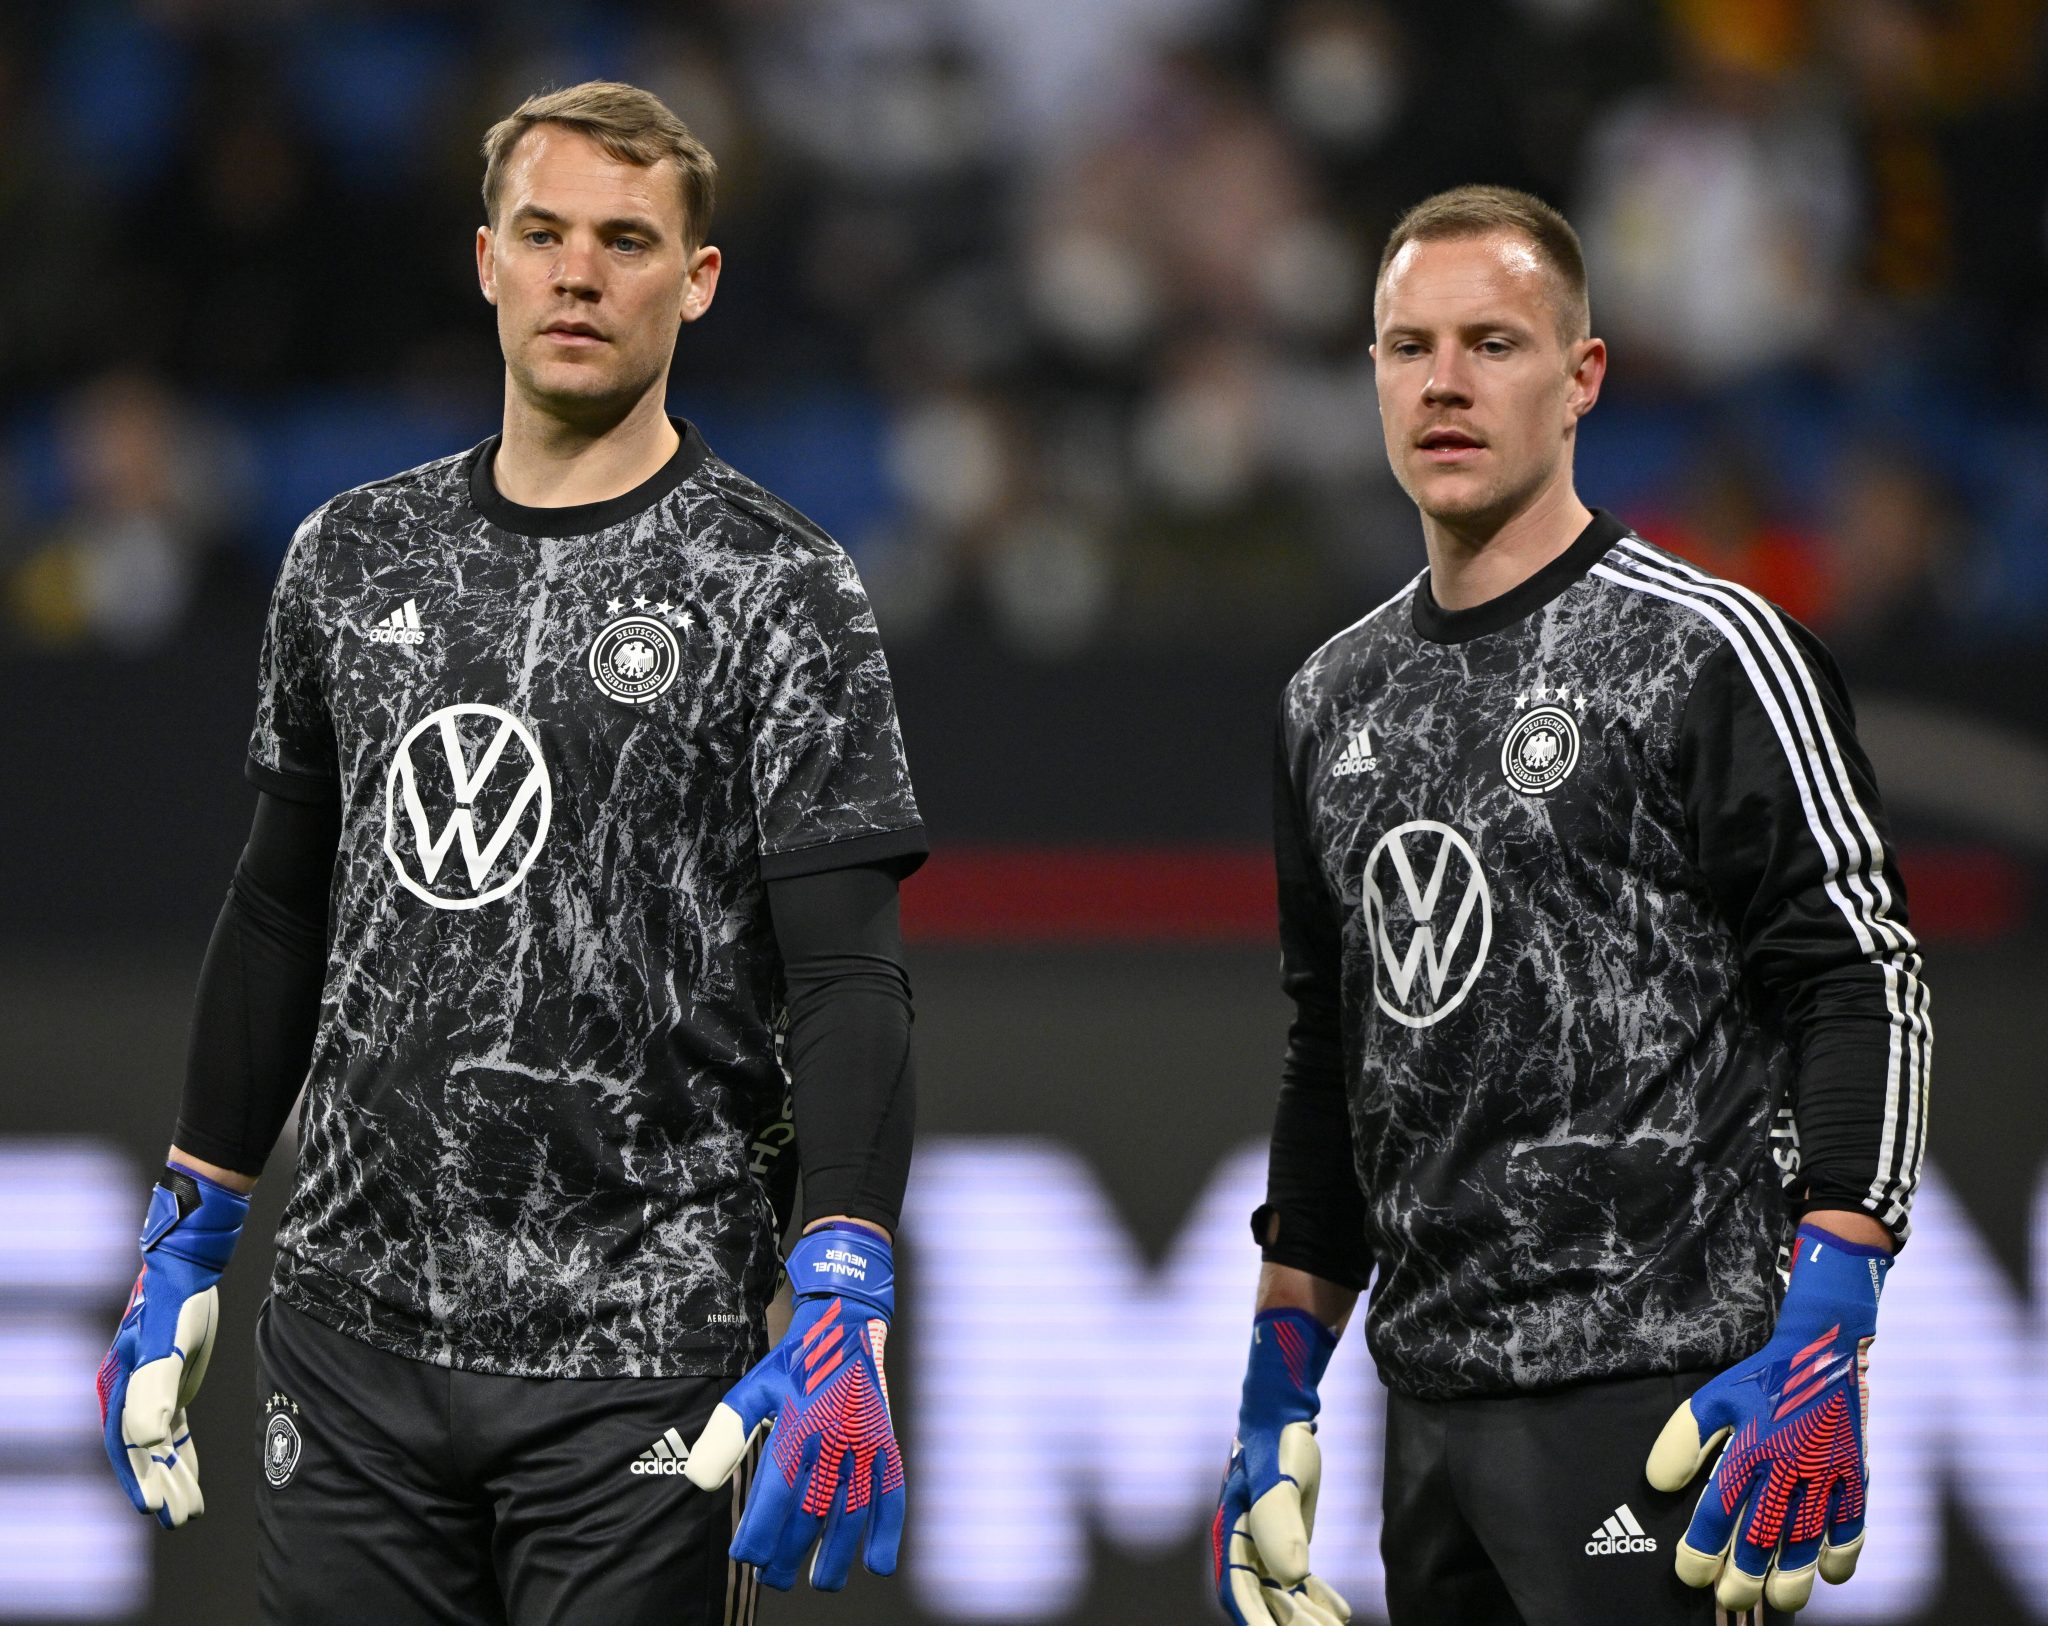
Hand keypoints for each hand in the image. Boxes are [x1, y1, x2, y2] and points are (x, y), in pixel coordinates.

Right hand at [97, 1165, 248, 1527]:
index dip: (138, 1479)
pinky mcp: (170, 1385)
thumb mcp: (168, 1345)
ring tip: (189, 1509)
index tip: (153, 1509)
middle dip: (160, 1485)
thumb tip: (148, 1439)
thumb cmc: (176, 1305)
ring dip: (174, 1474)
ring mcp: (149, 1392)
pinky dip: (183, 1452)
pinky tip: (190, 1472)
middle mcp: (129, 1395)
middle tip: (181, 1518)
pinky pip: (173, 1430)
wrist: (187, 1270)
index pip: (127, 1448)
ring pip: (160, 1445)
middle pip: (143, 1453)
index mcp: (120, 1390)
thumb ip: (157, 1389)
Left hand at [685, 1224, 902, 1590]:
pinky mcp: (886, 1442)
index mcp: (797, 1425)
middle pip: (811, 1514)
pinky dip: (888, 1531)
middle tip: (773, 1579)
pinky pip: (892, 1494)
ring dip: (835, 1556)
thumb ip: (725, 1435)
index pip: (776, 1496)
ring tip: (819, 1583)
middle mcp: (833, 1438)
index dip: (759, 1535)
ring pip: (851, 1514)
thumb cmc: (794, 1362)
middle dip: (789, 1555)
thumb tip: (698, 1482)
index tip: (746, 1556)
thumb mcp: (752, 1389)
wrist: (845, 1324)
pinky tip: (878, 1565)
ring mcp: (864, 1442)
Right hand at [1213, 1308, 1349, 1624]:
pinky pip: (1295, 1580)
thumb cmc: (1277, 1441)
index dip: (1259, 1622)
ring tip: (1337, 1625)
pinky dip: (1314, 1598)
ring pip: (1280, 1594)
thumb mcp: (1280, 1479)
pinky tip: (1340, 1610)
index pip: (1241, 1591)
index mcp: (1231, 1533)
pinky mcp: (1284, 1536)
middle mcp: (1242, 1543)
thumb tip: (1294, 1576)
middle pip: (1262, 1599)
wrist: (1282, 1411)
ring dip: (1305, 1615)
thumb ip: (1280, 1524)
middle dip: (1289, 1624)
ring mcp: (1263, 1542)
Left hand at [1646, 1224, 1890, 1612]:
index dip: (1702, 1546)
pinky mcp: (1856, 1474)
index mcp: (1750, 1446)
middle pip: (1765, 1534)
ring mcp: (1828, 1472)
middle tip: (1731, 1598)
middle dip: (1745, 1573)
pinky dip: (1842, 1552)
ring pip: (1809, 1537)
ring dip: (1792, 1575)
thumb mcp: (1713, 1398)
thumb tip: (1659, 1486)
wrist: (1823, 1349)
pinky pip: (1853, 1523)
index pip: (1720, 1509)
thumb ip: (1684, 1441)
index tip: (1688, 1572)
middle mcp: (1789, 1465)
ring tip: (1778, 1599)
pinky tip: (1828, 1574)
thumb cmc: (1761, 1379)